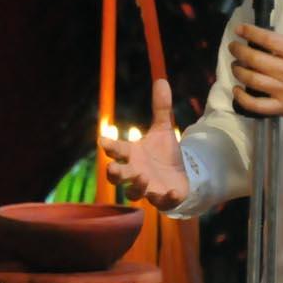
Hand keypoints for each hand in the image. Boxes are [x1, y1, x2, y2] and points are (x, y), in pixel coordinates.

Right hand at [103, 79, 188, 209]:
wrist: (179, 174)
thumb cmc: (164, 153)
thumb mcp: (164, 129)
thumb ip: (161, 108)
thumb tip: (162, 80)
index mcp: (132, 155)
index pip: (117, 150)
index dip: (110, 146)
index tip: (103, 140)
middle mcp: (135, 173)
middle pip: (117, 176)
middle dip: (114, 173)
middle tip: (113, 169)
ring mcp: (147, 188)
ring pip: (134, 193)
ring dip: (137, 187)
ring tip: (143, 178)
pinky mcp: (163, 198)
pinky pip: (161, 202)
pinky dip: (165, 198)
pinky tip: (171, 191)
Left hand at [228, 0, 282, 126]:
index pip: (268, 39)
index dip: (250, 32)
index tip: (239, 29)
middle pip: (255, 59)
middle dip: (238, 51)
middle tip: (233, 47)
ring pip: (252, 80)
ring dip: (238, 71)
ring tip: (235, 65)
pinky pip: (257, 105)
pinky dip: (243, 98)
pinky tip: (238, 90)